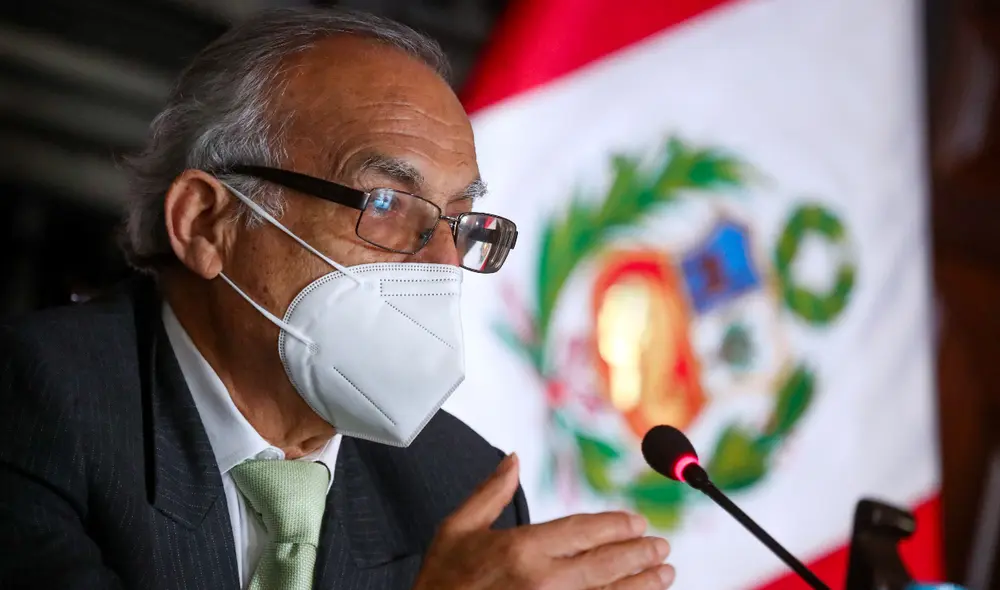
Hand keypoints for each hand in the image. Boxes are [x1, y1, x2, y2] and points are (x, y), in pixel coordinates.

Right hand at [413, 453, 674, 589]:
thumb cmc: (441, 581)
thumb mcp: (457, 528)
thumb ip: (490, 492)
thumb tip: (512, 458)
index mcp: (521, 548)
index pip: (582, 531)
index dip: (614, 525)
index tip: (636, 522)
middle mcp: (542, 580)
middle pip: (605, 564)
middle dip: (639, 553)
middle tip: (661, 546)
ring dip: (642, 583)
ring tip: (664, 574)